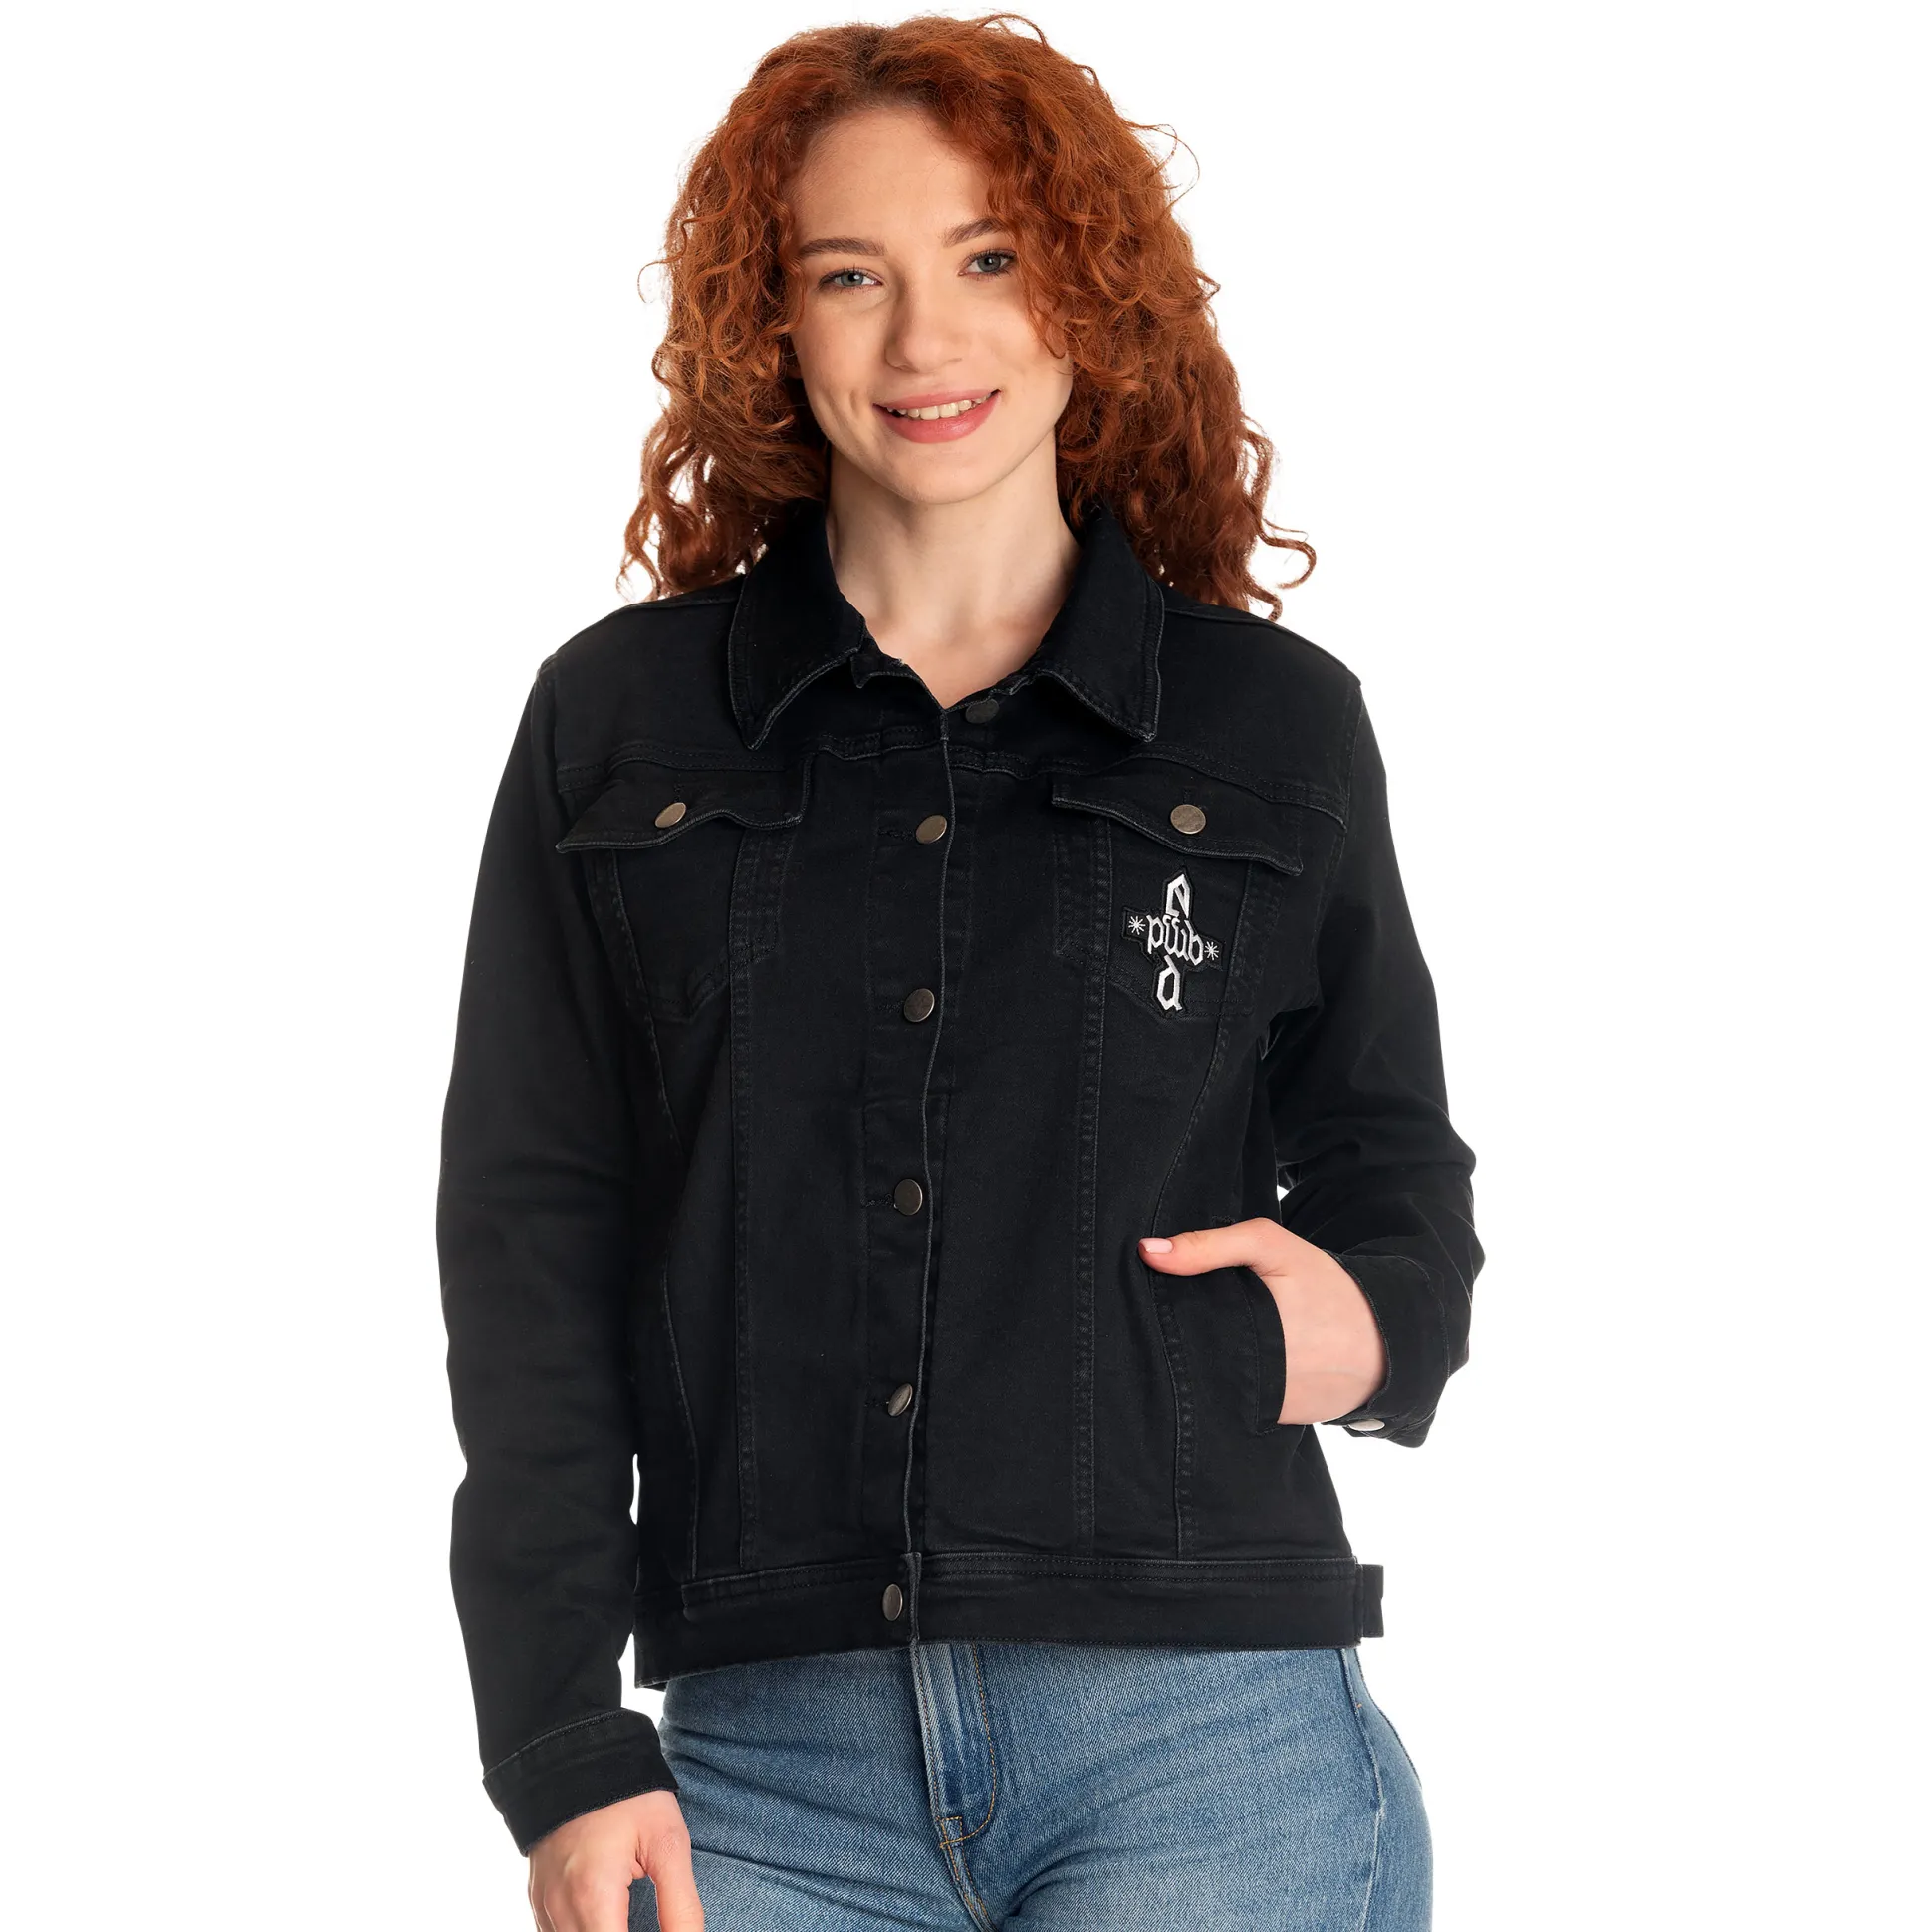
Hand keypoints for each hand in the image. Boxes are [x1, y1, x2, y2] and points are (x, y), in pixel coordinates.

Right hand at [528, 1788, 701, 1931]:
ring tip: (631, 1917)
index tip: (660, 1929)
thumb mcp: (668, 1842)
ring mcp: (543, 1906)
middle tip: (648, 1920)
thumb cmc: (628, 1795)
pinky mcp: (538, 1898)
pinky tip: (609, 1918)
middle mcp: (560, 1910)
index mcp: (593, 1897)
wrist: (578, 1754)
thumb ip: (681, 1905)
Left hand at [1139, 1219, 1387, 1425]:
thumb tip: (1148, 1251)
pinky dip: (1223, 1387)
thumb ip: (1211, 1245)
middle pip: (1188, 1359)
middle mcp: (1252, 1374)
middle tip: (1167, 1322)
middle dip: (1175, 1342)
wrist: (1383, 1342)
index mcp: (1250, 1327)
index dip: (1162, 1314)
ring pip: (1205, 1385)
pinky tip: (1223, 1367)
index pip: (1180, 1327)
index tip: (1147, 1298)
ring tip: (1195, 1343)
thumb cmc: (1325, 1287)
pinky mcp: (1272, 1422)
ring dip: (1196, 1368)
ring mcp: (1261, 1404)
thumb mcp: (1272, 1247)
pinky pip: (1231, 1404)